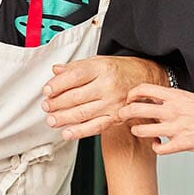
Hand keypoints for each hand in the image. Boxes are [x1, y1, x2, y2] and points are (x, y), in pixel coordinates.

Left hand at [42, 56, 165, 139]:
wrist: (147, 78)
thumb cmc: (122, 69)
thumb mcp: (99, 61)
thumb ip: (76, 67)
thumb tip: (56, 71)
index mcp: (101, 68)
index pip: (74, 76)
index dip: (58, 84)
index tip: (47, 90)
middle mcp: (107, 85)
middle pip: (76, 96)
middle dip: (57, 103)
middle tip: (46, 106)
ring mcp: (113, 103)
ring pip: (83, 113)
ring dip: (64, 118)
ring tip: (52, 119)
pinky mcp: (117, 117)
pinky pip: (96, 126)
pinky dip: (80, 132)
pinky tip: (68, 133)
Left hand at [118, 84, 193, 154]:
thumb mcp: (192, 97)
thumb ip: (174, 98)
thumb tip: (158, 98)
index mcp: (176, 96)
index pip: (144, 89)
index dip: (132, 94)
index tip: (130, 99)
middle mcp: (173, 110)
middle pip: (136, 109)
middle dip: (124, 114)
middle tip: (123, 117)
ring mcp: (176, 128)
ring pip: (142, 130)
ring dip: (137, 131)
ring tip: (139, 131)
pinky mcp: (182, 144)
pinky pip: (158, 148)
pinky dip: (155, 147)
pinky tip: (157, 144)